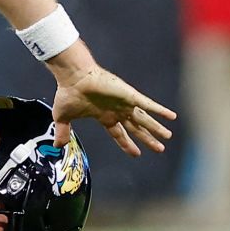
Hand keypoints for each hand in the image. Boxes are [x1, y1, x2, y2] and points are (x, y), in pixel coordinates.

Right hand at [49, 57, 176, 156]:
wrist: (73, 77)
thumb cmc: (68, 93)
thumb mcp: (63, 118)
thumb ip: (63, 132)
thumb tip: (57, 147)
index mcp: (104, 116)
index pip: (119, 133)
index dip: (127, 144)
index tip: (136, 153)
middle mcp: (116, 110)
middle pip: (136, 127)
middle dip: (148, 138)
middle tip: (160, 148)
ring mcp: (124, 103)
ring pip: (144, 119)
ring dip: (156, 128)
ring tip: (168, 137)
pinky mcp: (129, 95)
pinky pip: (148, 104)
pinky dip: (159, 110)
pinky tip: (171, 116)